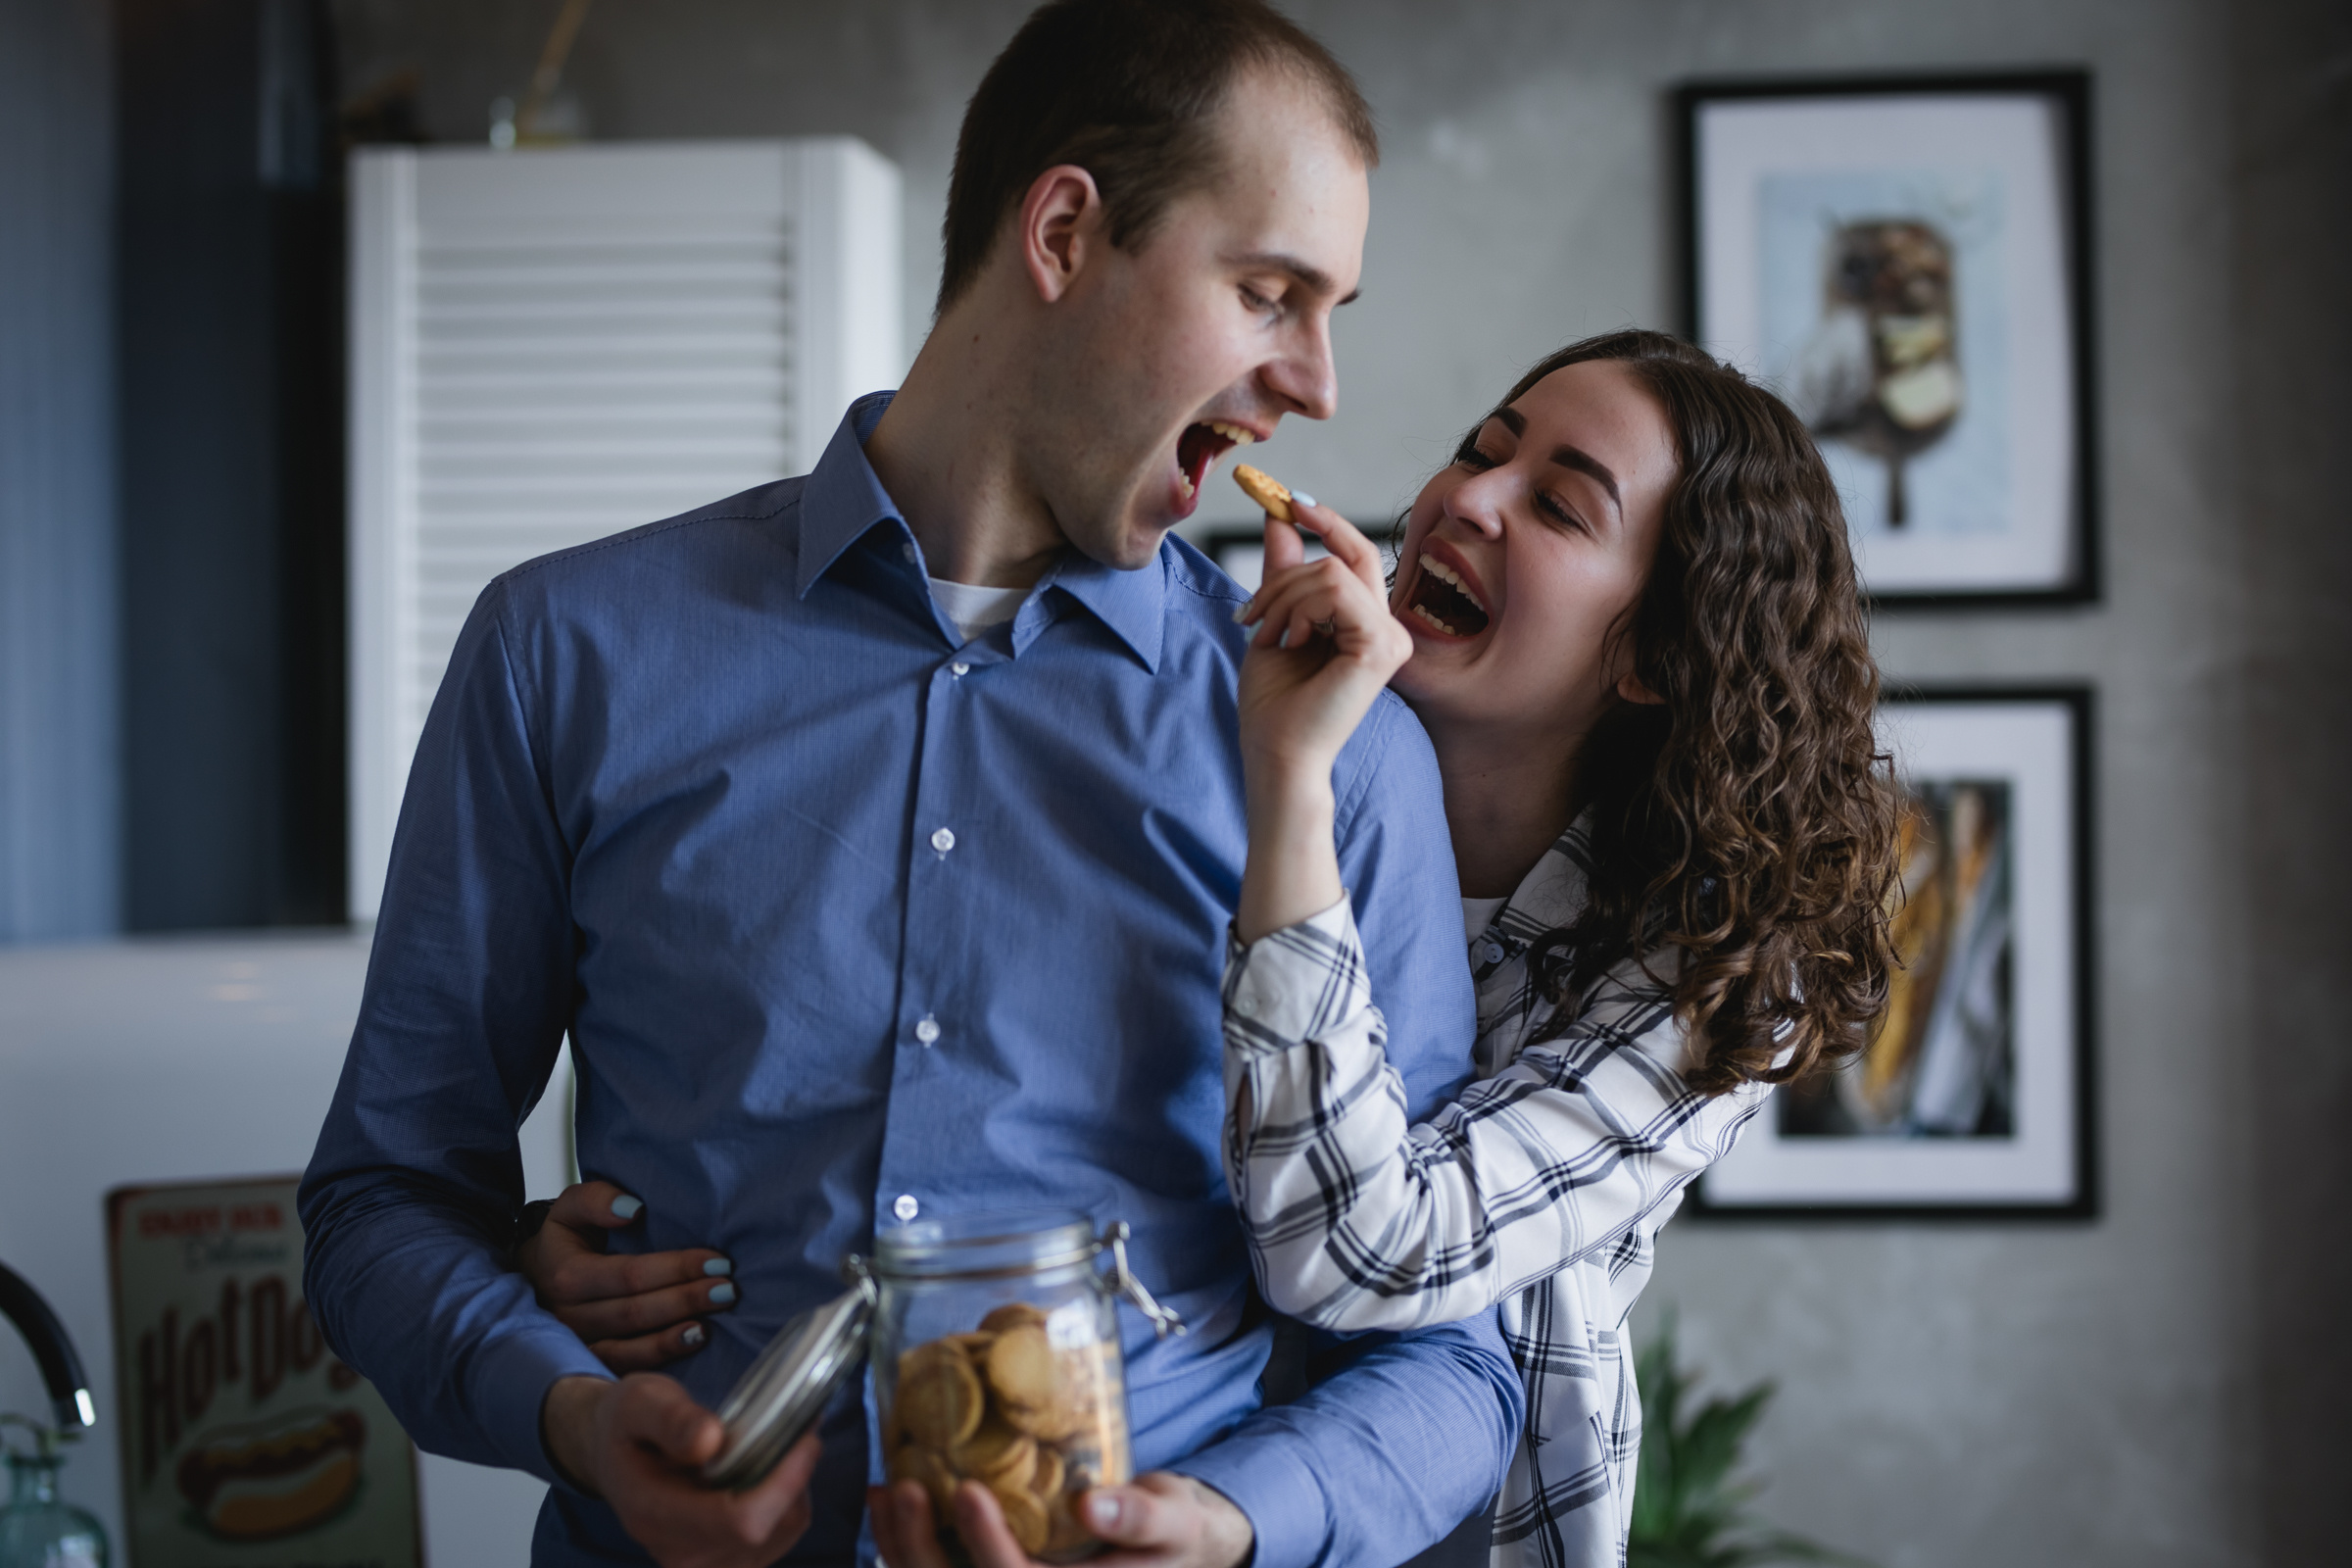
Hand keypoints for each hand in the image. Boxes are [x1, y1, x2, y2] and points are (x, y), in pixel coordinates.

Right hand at [516, 1181, 736, 1371]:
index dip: (675, 1269)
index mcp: (566, 1275)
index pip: (629, 1275)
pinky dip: (662, 1354)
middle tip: (728, 1288)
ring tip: (717, 1315)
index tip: (716, 1260)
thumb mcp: (570, 1208)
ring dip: (679, 1331)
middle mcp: (569, 1316)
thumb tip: (632, 1209)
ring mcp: (579, 1344)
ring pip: (633, 1344)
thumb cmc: (565, 1239)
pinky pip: (627, 1365)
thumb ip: (595, 1199)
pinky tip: (695, 1339)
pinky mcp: (590, 1361)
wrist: (535, 1279)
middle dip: (686, 1299)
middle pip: (636, 1311)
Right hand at [541, 1374, 819, 1567]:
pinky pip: (778, 1539)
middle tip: (797, 1432)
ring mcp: (702, 1564)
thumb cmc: (629, 1425)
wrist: (613, 1455)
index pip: (740, 1521)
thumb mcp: (639, 1402)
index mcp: (655, 1514)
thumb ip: (672, 1419)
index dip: (783, 1482)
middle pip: (768, 1530)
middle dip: (794, 1479)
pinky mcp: (723, 1562)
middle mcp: (680, 1553)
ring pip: (781, 1535)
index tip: (803, 1437)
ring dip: (794, 1490)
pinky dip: (786, 1505)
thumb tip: (711, 1439)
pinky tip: (771, 1474)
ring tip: (781, 1450)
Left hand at [867, 1471, 1251, 1567]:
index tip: (968, 1490)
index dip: (987, 1542)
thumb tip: (1092, 1506)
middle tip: (903, 1487)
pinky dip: (905, 1544)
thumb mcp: (1172, 1519)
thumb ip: (1137, 1516)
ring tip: (887, 1490)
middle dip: (920, 1545)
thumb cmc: (1172, 1534)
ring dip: (900, 1545)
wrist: (1168, 1550)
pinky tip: (892, 1502)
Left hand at [1231, 500, 1412, 943]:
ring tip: (1266, 634)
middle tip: (1249, 614)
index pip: (1354, 555)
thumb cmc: (1275, 704)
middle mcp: (1389, 629)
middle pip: (1342, 557)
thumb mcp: (1274, 620)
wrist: (1275, 754)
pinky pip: (1335, 592)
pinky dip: (1298, 609)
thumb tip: (1279, 514)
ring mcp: (1392, 639)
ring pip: (1331, 572)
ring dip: (1283, 597)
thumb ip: (1284, 570)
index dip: (1325, 522)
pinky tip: (1290, 641)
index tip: (1287, 500)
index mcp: (1368, 624)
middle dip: (1286, 574)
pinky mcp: (1382, 648)